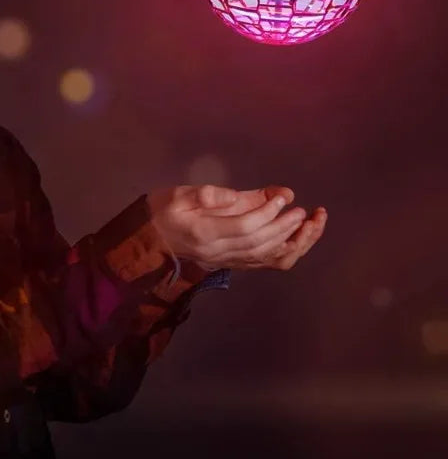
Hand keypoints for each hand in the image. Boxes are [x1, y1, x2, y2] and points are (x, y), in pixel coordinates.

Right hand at [146, 184, 326, 271]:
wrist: (147, 239)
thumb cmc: (162, 210)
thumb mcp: (181, 194)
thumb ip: (213, 195)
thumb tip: (245, 195)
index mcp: (202, 233)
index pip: (243, 227)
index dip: (266, 213)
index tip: (283, 199)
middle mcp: (216, 253)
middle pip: (258, 244)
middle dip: (285, 228)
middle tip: (304, 212)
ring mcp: (223, 262)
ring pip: (264, 258)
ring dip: (291, 243)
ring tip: (310, 226)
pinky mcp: (228, 264)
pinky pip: (260, 264)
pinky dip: (282, 253)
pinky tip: (296, 240)